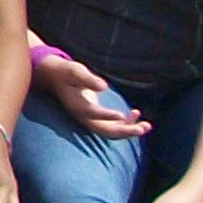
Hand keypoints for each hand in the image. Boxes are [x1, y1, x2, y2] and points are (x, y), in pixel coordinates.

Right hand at [29, 50, 147, 136]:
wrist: (55, 78)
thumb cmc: (66, 72)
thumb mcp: (75, 71)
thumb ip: (88, 79)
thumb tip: (104, 86)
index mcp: (78, 106)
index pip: (94, 114)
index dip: (108, 116)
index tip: (122, 115)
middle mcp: (84, 117)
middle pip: (105, 131)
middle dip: (124, 131)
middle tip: (142, 129)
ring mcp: (90, 119)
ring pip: (111, 131)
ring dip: (129, 131)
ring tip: (147, 126)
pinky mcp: (96, 117)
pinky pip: (112, 126)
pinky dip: (125, 123)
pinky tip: (136, 113)